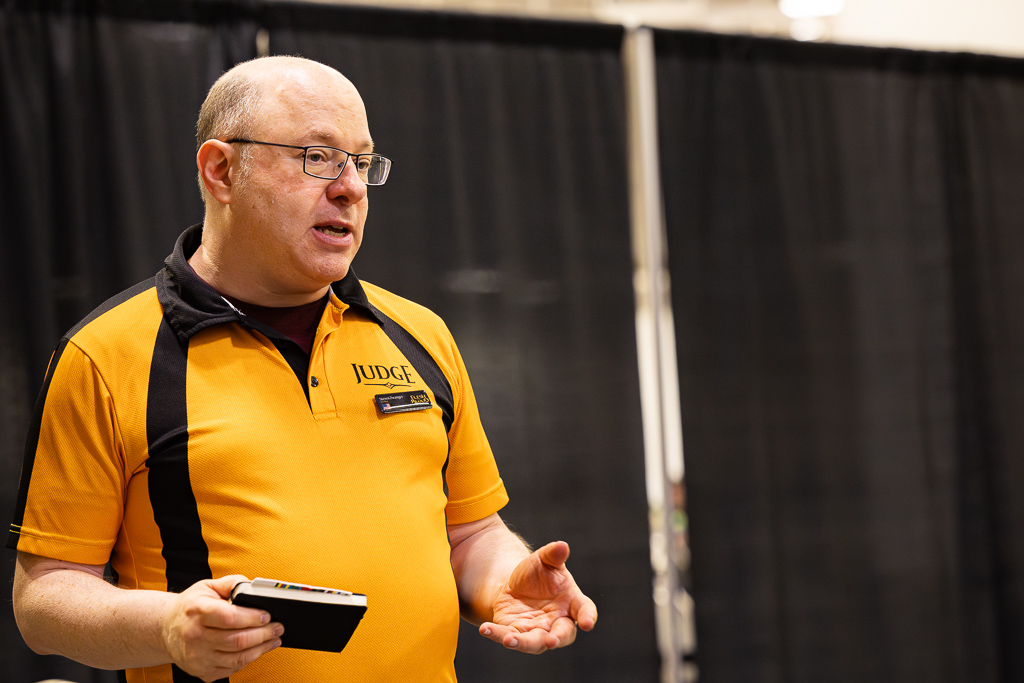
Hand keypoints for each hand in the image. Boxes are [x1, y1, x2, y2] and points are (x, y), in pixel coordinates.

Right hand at [161, 575, 282, 681]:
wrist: (166, 629)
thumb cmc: (190, 606)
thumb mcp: (207, 586)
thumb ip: (232, 583)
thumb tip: (254, 587)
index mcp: (196, 611)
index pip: (230, 617)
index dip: (252, 617)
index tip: (267, 615)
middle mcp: (194, 636)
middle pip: (237, 640)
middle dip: (264, 634)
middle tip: (278, 627)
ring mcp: (197, 657)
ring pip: (237, 658)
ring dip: (261, 649)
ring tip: (273, 639)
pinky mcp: (201, 671)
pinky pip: (231, 669)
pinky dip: (249, 660)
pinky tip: (258, 650)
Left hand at [479, 541, 597, 653]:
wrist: (516, 584)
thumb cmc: (538, 572)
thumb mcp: (544, 560)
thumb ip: (553, 554)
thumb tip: (562, 546)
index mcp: (572, 602)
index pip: (584, 610)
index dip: (588, 617)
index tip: (588, 624)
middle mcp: (557, 621)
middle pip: (562, 634)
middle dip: (557, 638)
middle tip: (551, 641)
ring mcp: (538, 630)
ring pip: (534, 642)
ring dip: (523, 643)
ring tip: (509, 639)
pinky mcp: (516, 632)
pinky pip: (508, 636)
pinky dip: (496, 634)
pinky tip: (485, 629)